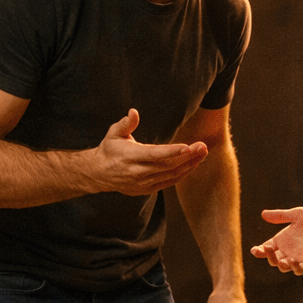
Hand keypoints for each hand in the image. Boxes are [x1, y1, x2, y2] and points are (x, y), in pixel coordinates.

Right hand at [94, 108, 208, 195]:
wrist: (99, 174)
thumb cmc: (109, 150)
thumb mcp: (113, 133)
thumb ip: (125, 124)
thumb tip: (133, 112)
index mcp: (130, 157)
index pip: (155, 154)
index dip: (172, 152)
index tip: (188, 147)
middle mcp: (138, 172)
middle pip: (168, 165)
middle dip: (188, 156)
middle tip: (203, 146)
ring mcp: (143, 183)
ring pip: (171, 175)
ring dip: (189, 165)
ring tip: (202, 153)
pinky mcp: (147, 189)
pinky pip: (169, 182)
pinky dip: (182, 174)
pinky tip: (193, 164)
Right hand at [248, 207, 302, 275]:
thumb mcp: (297, 214)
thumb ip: (281, 216)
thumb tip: (263, 214)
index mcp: (282, 240)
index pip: (266, 248)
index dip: (259, 251)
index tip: (255, 250)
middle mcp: (288, 251)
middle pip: (273, 259)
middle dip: (269, 256)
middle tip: (268, 249)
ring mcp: (298, 258)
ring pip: (284, 267)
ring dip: (281, 265)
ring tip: (283, 260)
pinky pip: (300, 270)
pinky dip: (295, 268)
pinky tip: (293, 262)